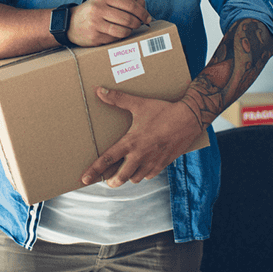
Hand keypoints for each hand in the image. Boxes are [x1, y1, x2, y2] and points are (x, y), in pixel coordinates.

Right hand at [67, 0, 151, 46]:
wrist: (70, 23)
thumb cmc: (92, 11)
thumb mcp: (105, 0)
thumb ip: (125, 1)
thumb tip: (144, 7)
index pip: (131, 5)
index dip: (143, 12)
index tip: (147, 17)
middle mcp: (99, 9)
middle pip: (129, 19)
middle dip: (138, 23)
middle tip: (139, 24)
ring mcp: (96, 24)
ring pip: (124, 31)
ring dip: (130, 31)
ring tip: (128, 29)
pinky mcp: (95, 37)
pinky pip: (115, 39)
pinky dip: (119, 37)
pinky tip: (116, 33)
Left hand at [80, 86, 204, 187]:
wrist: (189, 119)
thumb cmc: (163, 111)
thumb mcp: (139, 104)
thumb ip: (118, 99)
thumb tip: (99, 90)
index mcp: (131, 142)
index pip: (108, 159)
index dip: (94, 170)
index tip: (84, 179)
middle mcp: (140, 155)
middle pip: (121, 177)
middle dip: (112, 181)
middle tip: (107, 180)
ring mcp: (152, 162)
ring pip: (135, 178)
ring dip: (128, 177)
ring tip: (123, 173)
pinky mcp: (163, 164)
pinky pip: (149, 176)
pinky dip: (143, 175)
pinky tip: (141, 169)